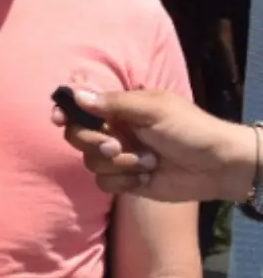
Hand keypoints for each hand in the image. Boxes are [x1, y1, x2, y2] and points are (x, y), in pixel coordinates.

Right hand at [50, 87, 253, 202]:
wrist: (218, 166)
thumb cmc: (191, 129)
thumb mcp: (154, 109)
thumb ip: (114, 103)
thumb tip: (76, 94)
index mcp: (120, 108)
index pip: (80, 106)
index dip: (65, 112)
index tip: (59, 120)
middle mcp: (115, 131)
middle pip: (77, 135)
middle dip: (93, 142)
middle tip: (117, 145)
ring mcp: (119, 156)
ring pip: (90, 161)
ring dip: (119, 164)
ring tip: (148, 162)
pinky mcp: (126, 180)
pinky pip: (104, 182)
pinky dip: (123, 181)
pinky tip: (146, 176)